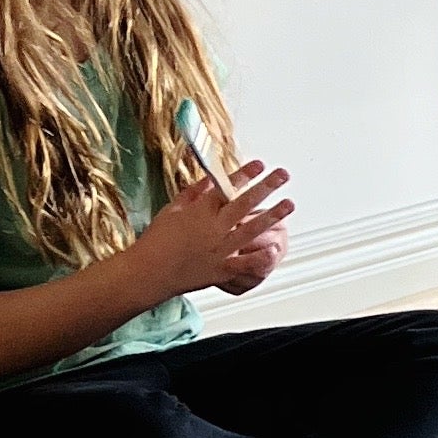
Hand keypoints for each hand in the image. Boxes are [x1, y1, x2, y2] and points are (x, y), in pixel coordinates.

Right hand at [133, 161, 295, 301]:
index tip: (260, 164)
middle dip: (266, 187)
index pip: (226, 188)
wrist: (147, 272)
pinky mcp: (220, 269)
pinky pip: (244, 264)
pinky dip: (260, 257)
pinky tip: (275, 249)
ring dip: (272, 216)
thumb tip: (210, 179)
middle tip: (283, 175)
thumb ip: (194, 193)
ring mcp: (219, 249)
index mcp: (200, 211)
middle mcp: (213, 228)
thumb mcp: (171, 210)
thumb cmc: (156, 241)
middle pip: (244, 203)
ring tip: (289, 204)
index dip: (245, 174)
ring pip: (251, 230)